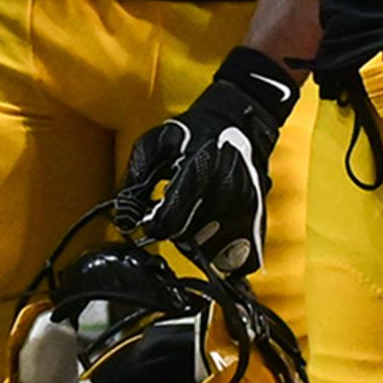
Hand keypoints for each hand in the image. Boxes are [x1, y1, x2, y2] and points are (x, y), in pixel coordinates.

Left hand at [119, 47, 301, 282]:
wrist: (238, 122)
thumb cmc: (194, 133)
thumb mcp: (154, 145)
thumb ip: (135, 181)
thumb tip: (125, 220)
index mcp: (200, 171)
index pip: (170, 222)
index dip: (154, 225)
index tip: (151, 218)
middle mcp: (227, 192)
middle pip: (189, 239)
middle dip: (176, 230)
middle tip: (174, 212)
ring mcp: (246, 209)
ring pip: (211, 251)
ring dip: (197, 243)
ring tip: (194, 218)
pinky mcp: (257, 222)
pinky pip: (239, 260)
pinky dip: (223, 254)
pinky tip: (213, 235)